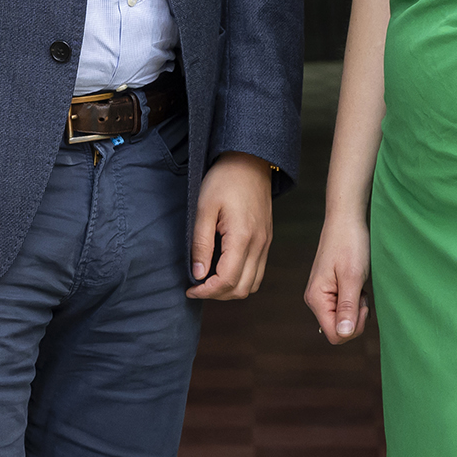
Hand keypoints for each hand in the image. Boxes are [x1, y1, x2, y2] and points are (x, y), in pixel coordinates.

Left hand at [189, 153, 276, 299]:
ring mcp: (265, 243)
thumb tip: (198, 274)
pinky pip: (258, 271)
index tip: (190, 289)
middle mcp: (259, 244)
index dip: (207, 292)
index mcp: (243, 237)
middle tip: (197, 287)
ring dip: (231, 289)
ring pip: (253, 284)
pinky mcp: (266, 240)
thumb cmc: (224, 180)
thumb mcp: (204, 208)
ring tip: (210, 280)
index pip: (228, 281)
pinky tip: (224, 268)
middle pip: (242, 289)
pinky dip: (241, 278)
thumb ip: (201, 244)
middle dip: (218, 295)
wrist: (250, 161)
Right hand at [304, 215, 370, 343]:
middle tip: (361, 294)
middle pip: (338, 331)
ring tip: (359, 286)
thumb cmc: (349, 244)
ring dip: (356, 308)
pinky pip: (344, 308)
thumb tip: (343, 334)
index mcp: (316, 299)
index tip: (361, 304)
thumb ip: (347, 307)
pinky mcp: (330, 291)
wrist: (346, 221)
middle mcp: (315, 300)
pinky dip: (354, 301)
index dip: (353, 327)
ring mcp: (322, 296)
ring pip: (343, 320)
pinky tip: (357, 284)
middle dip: (355, 318)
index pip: (335, 335)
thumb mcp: (353, 277)